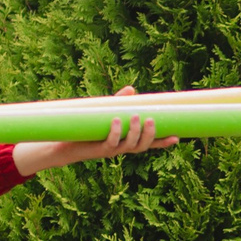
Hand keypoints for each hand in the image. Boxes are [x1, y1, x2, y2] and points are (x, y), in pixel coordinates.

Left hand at [11, 85, 179, 176]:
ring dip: (135, 133)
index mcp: (125, 142)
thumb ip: (118, 102)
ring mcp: (109, 150)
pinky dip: (115, 132)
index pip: (148, 144)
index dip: (162, 142)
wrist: (62, 143)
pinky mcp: (97, 149)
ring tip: (138, 117)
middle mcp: (120, 149)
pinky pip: (110, 143)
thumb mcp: (105, 112)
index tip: (177, 137)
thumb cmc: (85, 128)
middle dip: (150, 135)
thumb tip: (132, 90)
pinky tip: (116, 120)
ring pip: (128, 146)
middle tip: (152, 120)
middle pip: (141, 146)